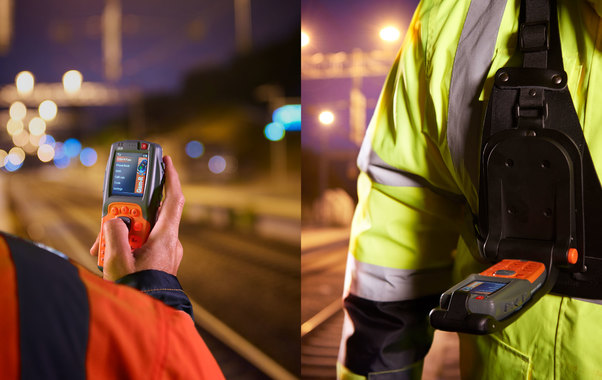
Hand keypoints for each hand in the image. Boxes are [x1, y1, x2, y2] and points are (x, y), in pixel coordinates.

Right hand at [90, 155, 184, 281]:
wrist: (145, 317)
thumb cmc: (136, 289)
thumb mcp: (118, 260)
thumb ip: (114, 233)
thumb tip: (114, 221)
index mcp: (166, 238)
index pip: (174, 200)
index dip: (171, 178)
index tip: (166, 161)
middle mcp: (171, 243)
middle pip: (150, 215)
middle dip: (128, 213)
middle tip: (110, 218)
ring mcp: (167, 253)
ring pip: (144, 231)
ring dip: (123, 234)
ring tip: (102, 248)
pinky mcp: (161, 262)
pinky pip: (145, 245)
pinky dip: (128, 245)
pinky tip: (110, 257)